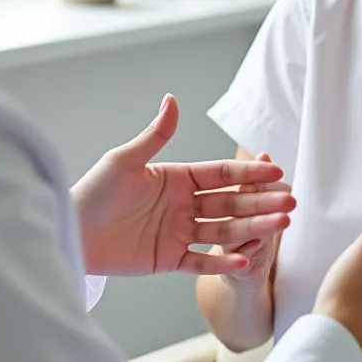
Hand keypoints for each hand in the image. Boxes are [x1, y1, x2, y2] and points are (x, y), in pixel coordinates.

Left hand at [72, 95, 296, 276]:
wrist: (70, 231)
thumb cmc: (93, 191)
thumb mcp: (125, 160)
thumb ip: (156, 135)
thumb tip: (172, 99)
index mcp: (178, 178)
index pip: (222, 174)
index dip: (249, 173)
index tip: (276, 171)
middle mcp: (184, 204)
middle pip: (231, 203)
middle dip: (262, 202)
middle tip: (291, 202)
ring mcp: (179, 232)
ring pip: (224, 231)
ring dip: (253, 229)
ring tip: (281, 226)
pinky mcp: (169, 260)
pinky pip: (202, 262)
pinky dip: (223, 262)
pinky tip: (245, 259)